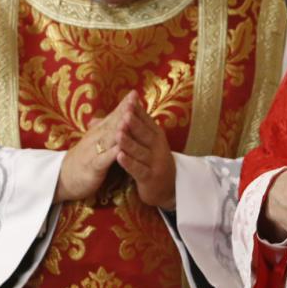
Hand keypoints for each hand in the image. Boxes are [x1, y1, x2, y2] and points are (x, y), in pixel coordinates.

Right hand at [54, 102, 125, 203]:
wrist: (63, 178)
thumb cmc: (85, 158)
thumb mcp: (96, 141)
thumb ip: (107, 129)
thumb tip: (121, 114)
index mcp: (98, 131)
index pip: (113, 115)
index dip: (124, 104)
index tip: (135, 93)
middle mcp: (95, 137)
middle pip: (112, 122)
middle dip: (124, 110)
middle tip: (134, 98)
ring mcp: (93, 151)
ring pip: (108, 138)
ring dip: (119, 127)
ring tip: (130, 117)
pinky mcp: (92, 167)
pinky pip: (103, 159)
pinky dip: (112, 154)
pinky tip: (121, 149)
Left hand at [114, 93, 174, 210]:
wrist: (168, 188)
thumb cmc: (152, 160)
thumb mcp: (148, 142)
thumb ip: (136, 126)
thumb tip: (122, 107)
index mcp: (156, 135)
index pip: (147, 120)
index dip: (138, 111)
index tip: (129, 100)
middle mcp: (158, 147)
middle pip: (145, 134)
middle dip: (135, 123)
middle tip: (125, 113)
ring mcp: (155, 163)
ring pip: (140, 151)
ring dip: (129, 142)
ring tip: (118, 133)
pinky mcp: (150, 177)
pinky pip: (138, 169)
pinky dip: (129, 163)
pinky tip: (119, 157)